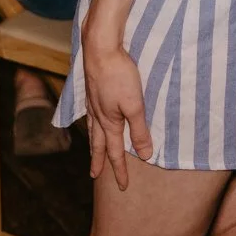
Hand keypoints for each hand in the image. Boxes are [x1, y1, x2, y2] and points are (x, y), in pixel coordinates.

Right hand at [83, 43, 150, 188]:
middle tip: (95, 176)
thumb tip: (145, 155)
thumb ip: (139, 130)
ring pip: (92, 129)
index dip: (120, 170)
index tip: (124, 186)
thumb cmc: (119, 75)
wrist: (100, 49)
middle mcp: (97, 115)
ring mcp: (92, 102)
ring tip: (93, 151)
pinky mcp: (91, 90)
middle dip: (99, 161)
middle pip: (99, 144)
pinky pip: (90, 115)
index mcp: (109, 122)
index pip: (115, 152)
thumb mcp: (135, 105)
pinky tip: (93, 118)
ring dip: (94, 144)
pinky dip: (91, 124)